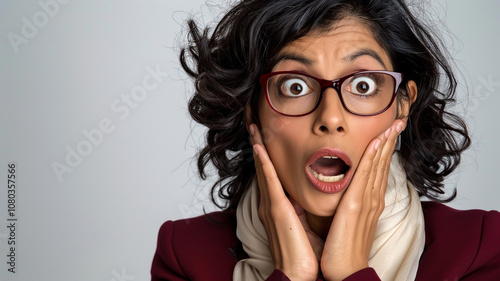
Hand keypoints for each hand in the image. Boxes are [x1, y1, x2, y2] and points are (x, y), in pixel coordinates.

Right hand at [250, 124, 319, 280]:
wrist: (297, 276)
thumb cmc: (302, 254)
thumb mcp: (302, 225)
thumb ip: (299, 209)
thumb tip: (303, 196)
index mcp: (277, 206)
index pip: (270, 174)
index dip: (265, 155)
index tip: (263, 137)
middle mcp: (270, 203)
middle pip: (263, 167)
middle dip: (258, 145)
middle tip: (253, 123)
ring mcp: (271, 206)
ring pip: (264, 169)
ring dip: (258, 147)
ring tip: (254, 128)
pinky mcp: (277, 210)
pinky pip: (269, 182)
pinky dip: (264, 164)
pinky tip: (260, 149)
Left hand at [320, 119, 405, 280]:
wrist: (346, 269)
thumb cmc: (344, 247)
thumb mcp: (348, 219)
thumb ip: (349, 203)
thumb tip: (344, 190)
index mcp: (370, 201)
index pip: (378, 169)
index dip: (384, 149)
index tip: (389, 132)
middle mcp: (372, 198)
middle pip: (382, 163)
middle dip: (390, 141)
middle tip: (398, 121)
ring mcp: (366, 201)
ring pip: (377, 165)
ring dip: (385, 143)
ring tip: (392, 124)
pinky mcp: (355, 205)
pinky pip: (365, 176)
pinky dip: (372, 158)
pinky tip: (376, 143)